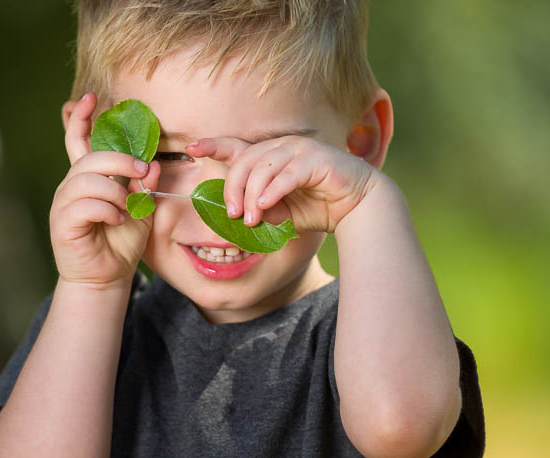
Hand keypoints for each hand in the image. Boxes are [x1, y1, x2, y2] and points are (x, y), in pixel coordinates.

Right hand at [50, 93, 160, 287]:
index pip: (79, 141)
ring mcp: (64, 204)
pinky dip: (107, 210)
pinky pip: (85, 205)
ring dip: (115, 191)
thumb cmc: (120, 242)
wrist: (106, 277)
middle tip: (141, 170)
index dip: (81, 119)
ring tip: (127, 208)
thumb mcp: (141, 210)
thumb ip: (144, 187)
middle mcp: (72, 186)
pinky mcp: (62, 222)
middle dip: (119, 159)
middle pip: (89, 158)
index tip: (91, 98)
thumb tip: (151, 165)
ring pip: (87, 180)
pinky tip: (116, 220)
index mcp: (89, 178)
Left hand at [186, 135, 382, 232]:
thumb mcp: (282, 212)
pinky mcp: (317, 160)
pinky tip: (265, 206)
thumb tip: (241, 216)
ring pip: (263, 167)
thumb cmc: (319, 206)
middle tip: (233, 214)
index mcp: (271, 156)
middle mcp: (283, 147)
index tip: (192, 148)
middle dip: (233, 188)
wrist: (358, 208)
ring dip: (252, 195)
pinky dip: (273, 191)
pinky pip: (287, 174)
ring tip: (251, 219)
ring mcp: (300, 150)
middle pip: (245, 161)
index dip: (213, 145)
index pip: (237, 147)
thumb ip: (260, 209)